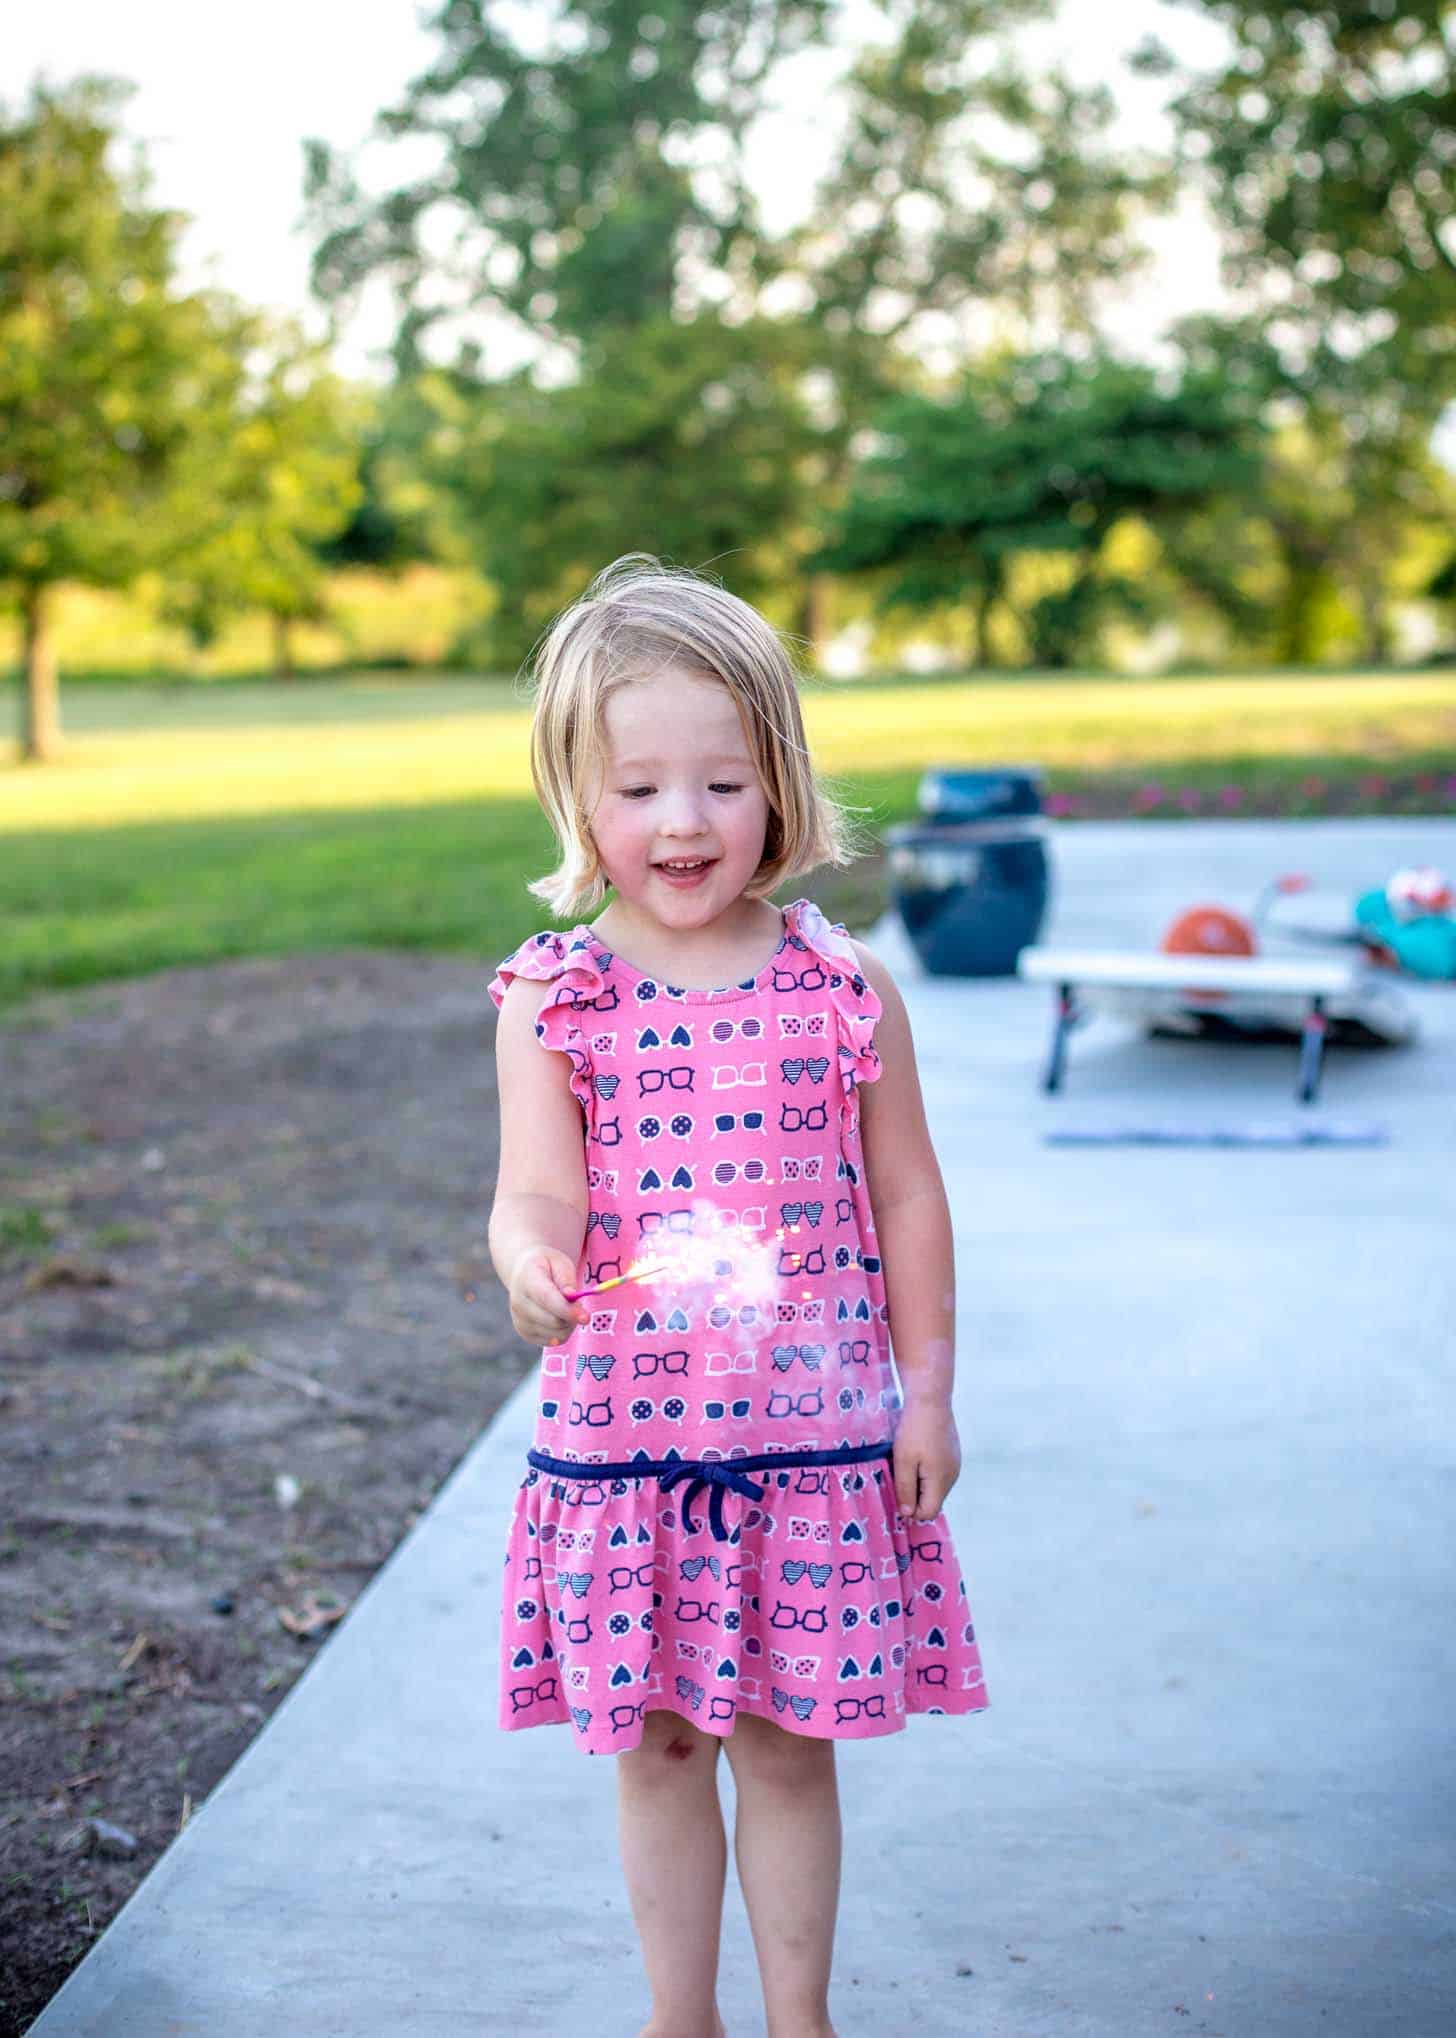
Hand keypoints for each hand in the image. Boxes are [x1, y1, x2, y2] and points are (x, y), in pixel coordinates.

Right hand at [508, 1246, 588, 1347]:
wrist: (525, 1274)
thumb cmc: (547, 1267)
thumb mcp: (560, 1263)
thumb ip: (567, 1279)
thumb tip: (572, 1296)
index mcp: (527, 1281)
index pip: (547, 1299)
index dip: (567, 1310)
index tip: (585, 1317)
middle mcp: (519, 1303)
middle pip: (552, 1321)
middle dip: (572, 1316)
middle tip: (578, 1304)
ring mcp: (520, 1321)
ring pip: (555, 1334)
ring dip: (569, 1325)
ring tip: (567, 1309)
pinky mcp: (525, 1334)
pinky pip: (553, 1341)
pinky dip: (562, 1332)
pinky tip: (559, 1318)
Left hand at [891, 1396, 961, 1523]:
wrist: (931, 1399)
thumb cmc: (914, 1430)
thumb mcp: (903, 1461)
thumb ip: (905, 1489)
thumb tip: (908, 1514)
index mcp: (941, 1481)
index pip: (928, 1513)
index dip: (910, 1509)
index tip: (897, 1492)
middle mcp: (952, 1476)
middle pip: (932, 1501)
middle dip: (914, 1495)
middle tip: (899, 1474)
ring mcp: (955, 1464)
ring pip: (934, 1486)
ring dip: (919, 1481)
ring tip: (906, 1461)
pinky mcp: (952, 1454)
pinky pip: (938, 1473)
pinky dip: (925, 1470)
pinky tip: (916, 1453)